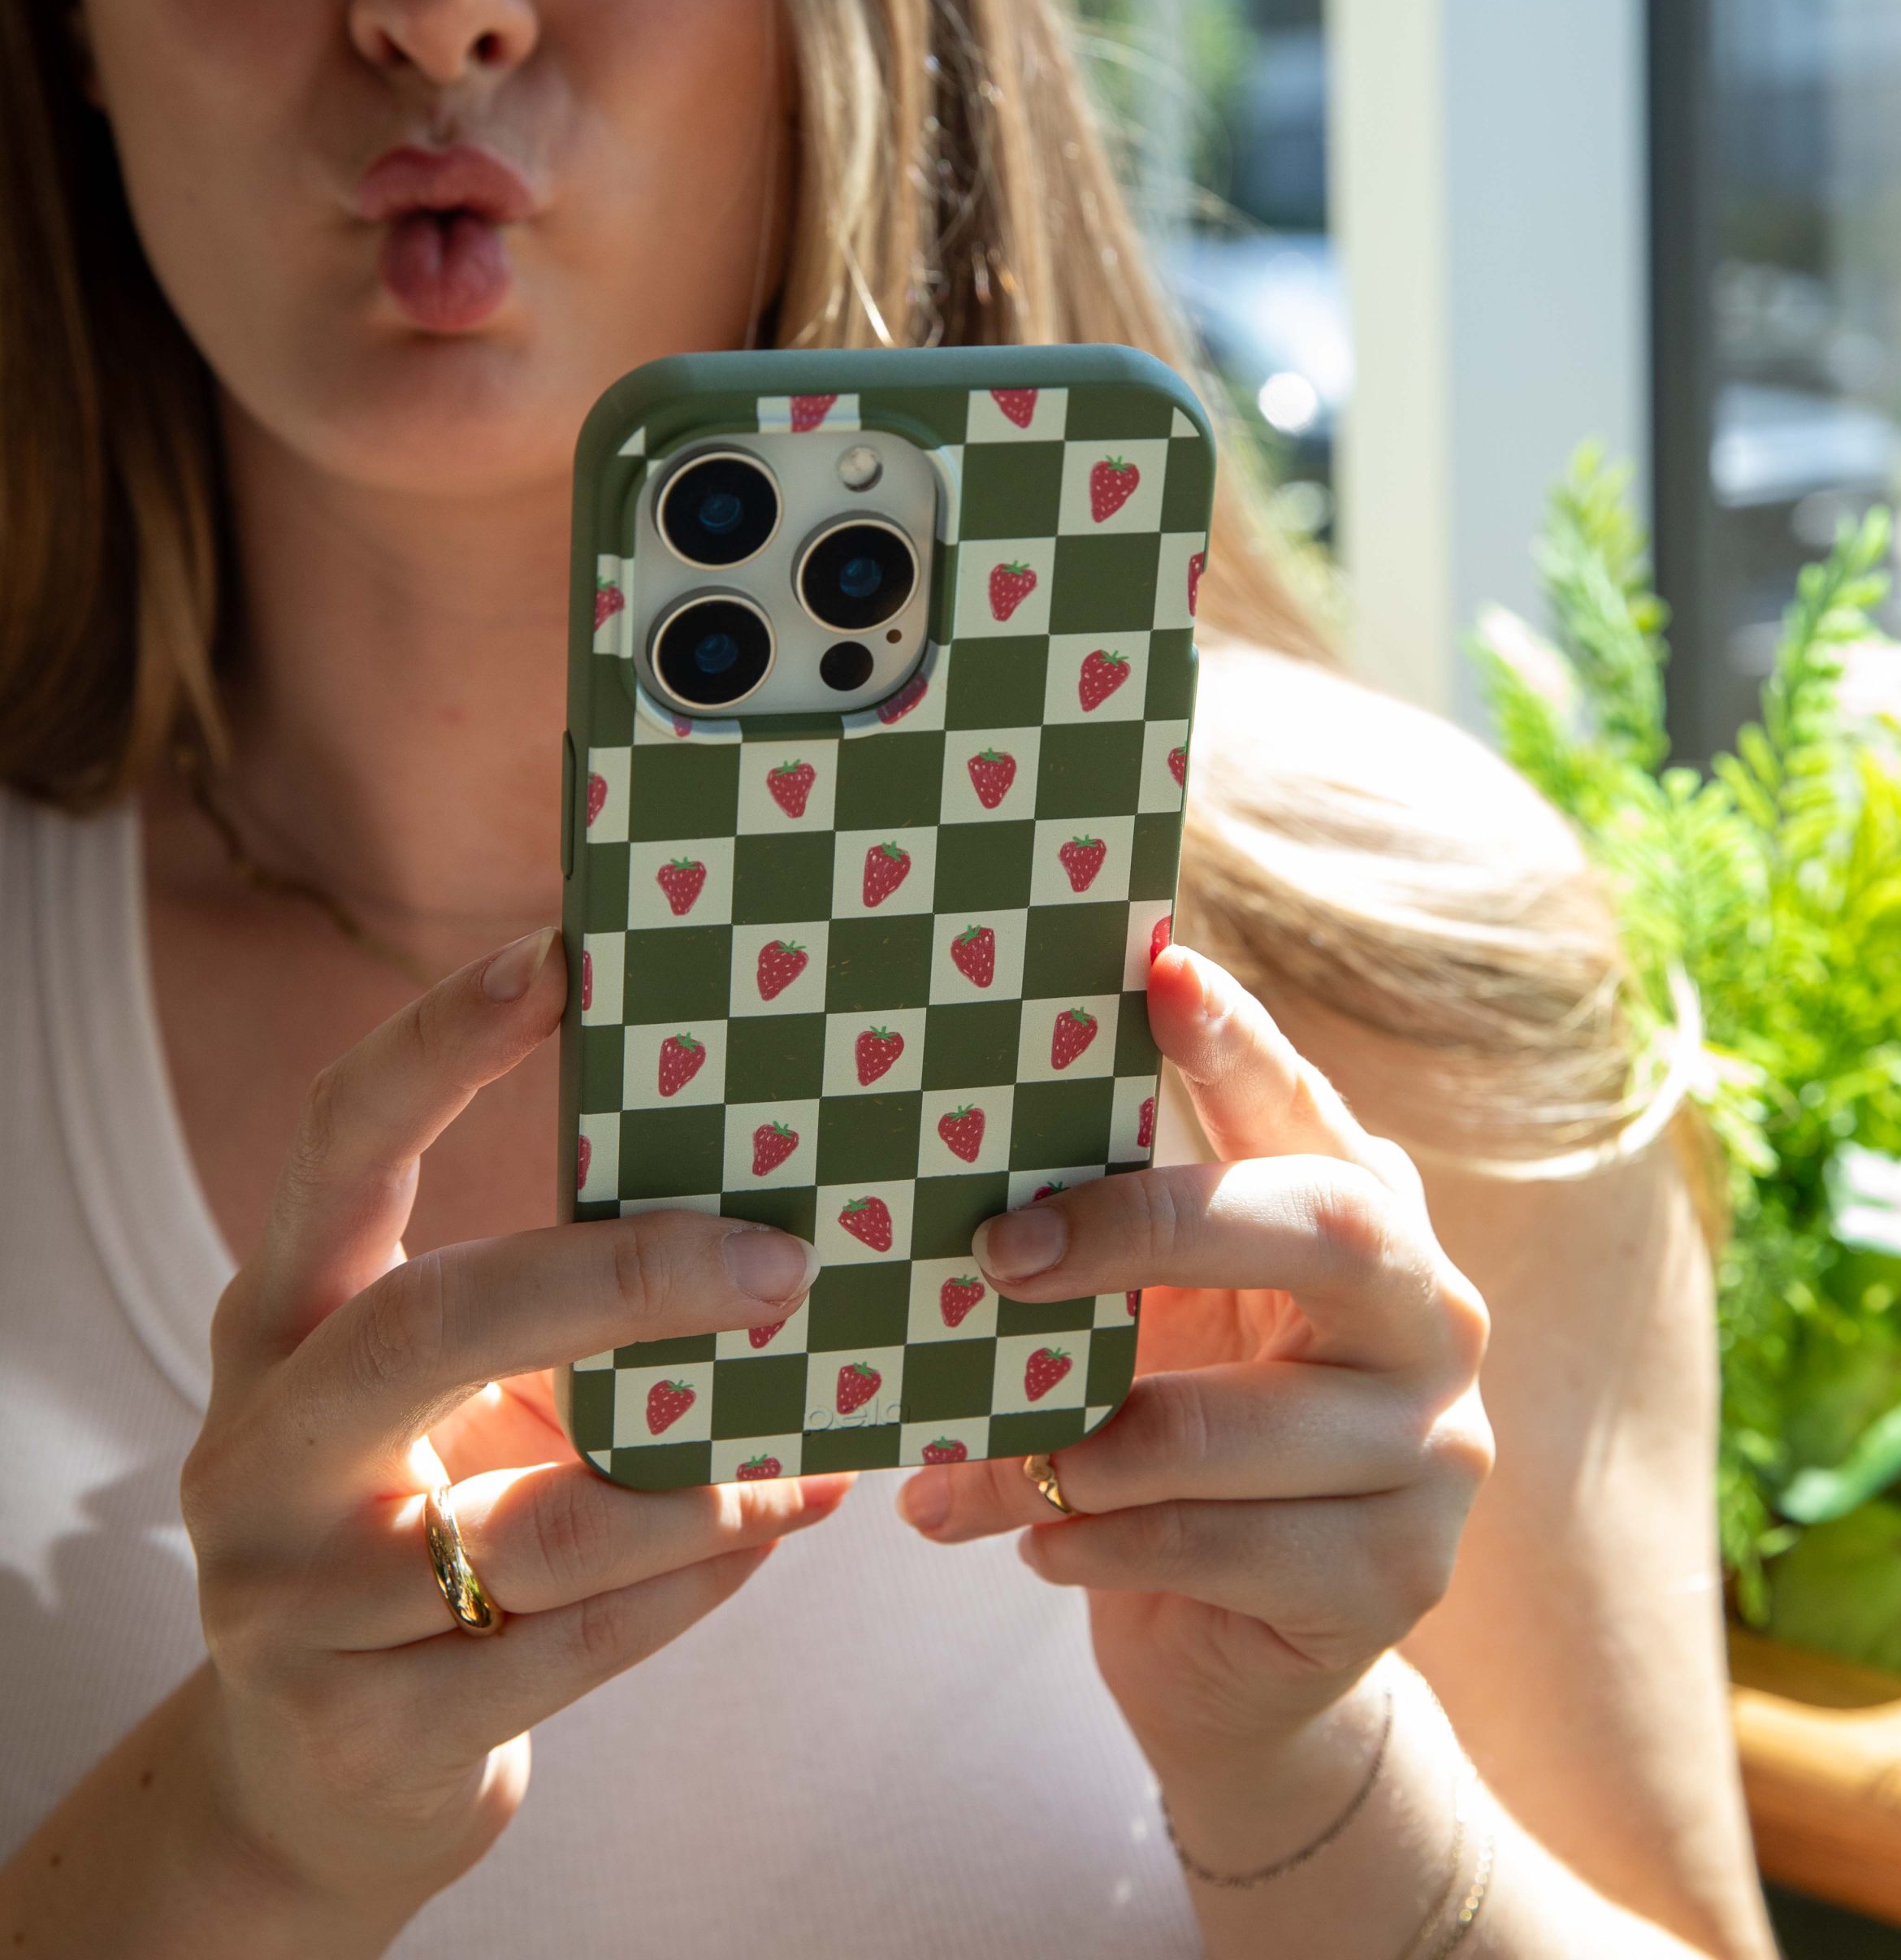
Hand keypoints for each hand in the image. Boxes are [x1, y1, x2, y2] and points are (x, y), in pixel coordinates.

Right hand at [178, 929, 849, 1928]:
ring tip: (813, 1447)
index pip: (335, 1148)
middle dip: (622, 1281)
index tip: (557, 956)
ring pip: (540, 1522)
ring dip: (707, 1480)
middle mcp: (261, 1445)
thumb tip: (786, 1218)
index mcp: (280, 1322)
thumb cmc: (437, 1519)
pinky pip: (575, 1643)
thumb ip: (564, 1317)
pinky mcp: (359, 1725)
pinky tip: (771, 1531)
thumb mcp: (464, 1401)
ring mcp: (292, 1598)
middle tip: (779, 1264)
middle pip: (432, 1321)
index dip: (437, 1046)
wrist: (328, 1771)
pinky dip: (700, 1584)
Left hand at [895, 945, 1490, 1765]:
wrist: (1244, 1654)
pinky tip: (1037, 1543)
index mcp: (1366, 1220)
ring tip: (969, 1463)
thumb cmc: (1181, 1443)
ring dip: (1077, 1443)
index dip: (1238, 1038)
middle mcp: (1429, 1315)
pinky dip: (1097, 1543)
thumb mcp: (1156, 1324)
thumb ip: (1109, 1248)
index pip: (1305, 1108)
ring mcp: (1434, 1449)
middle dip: (1146, 1229)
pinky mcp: (1397, 1574)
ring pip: (1231, 1427)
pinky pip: (1217, 1546)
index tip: (1159, 966)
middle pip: (1323, 1228)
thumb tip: (952, 1182)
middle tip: (996, 1252)